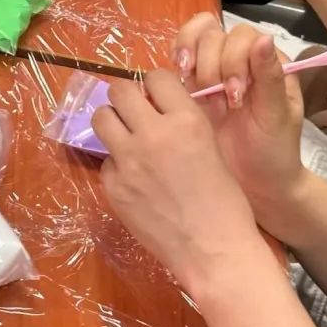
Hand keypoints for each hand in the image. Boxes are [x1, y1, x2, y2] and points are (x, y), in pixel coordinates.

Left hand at [92, 69, 268, 292]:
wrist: (214, 250)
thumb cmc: (225, 199)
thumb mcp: (209, 143)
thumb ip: (181, 120)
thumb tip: (156, 104)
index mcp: (185, 120)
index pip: (156, 76)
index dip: (156, 85)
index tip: (157, 97)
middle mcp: (153, 134)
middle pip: (119, 90)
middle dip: (127, 98)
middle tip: (135, 113)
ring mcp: (129, 161)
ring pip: (101, 118)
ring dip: (113, 122)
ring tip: (126, 137)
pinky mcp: (113, 187)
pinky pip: (105, 161)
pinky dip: (116, 165)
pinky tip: (134, 180)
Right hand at [171, 17, 305, 227]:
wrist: (256, 186)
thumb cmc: (274, 152)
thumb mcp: (276, 116)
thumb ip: (269, 77)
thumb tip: (264, 38)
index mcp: (266, 62)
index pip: (242, 36)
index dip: (234, 59)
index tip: (236, 95)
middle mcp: (239, 59)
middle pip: (214, 34)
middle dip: (212, 65)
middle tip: (220, 103)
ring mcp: (214, 70)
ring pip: (194, 41)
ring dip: (192, 62)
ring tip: (198, 93)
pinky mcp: (193, 87)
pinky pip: (180, 60)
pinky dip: (176, 66)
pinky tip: (180, 83)